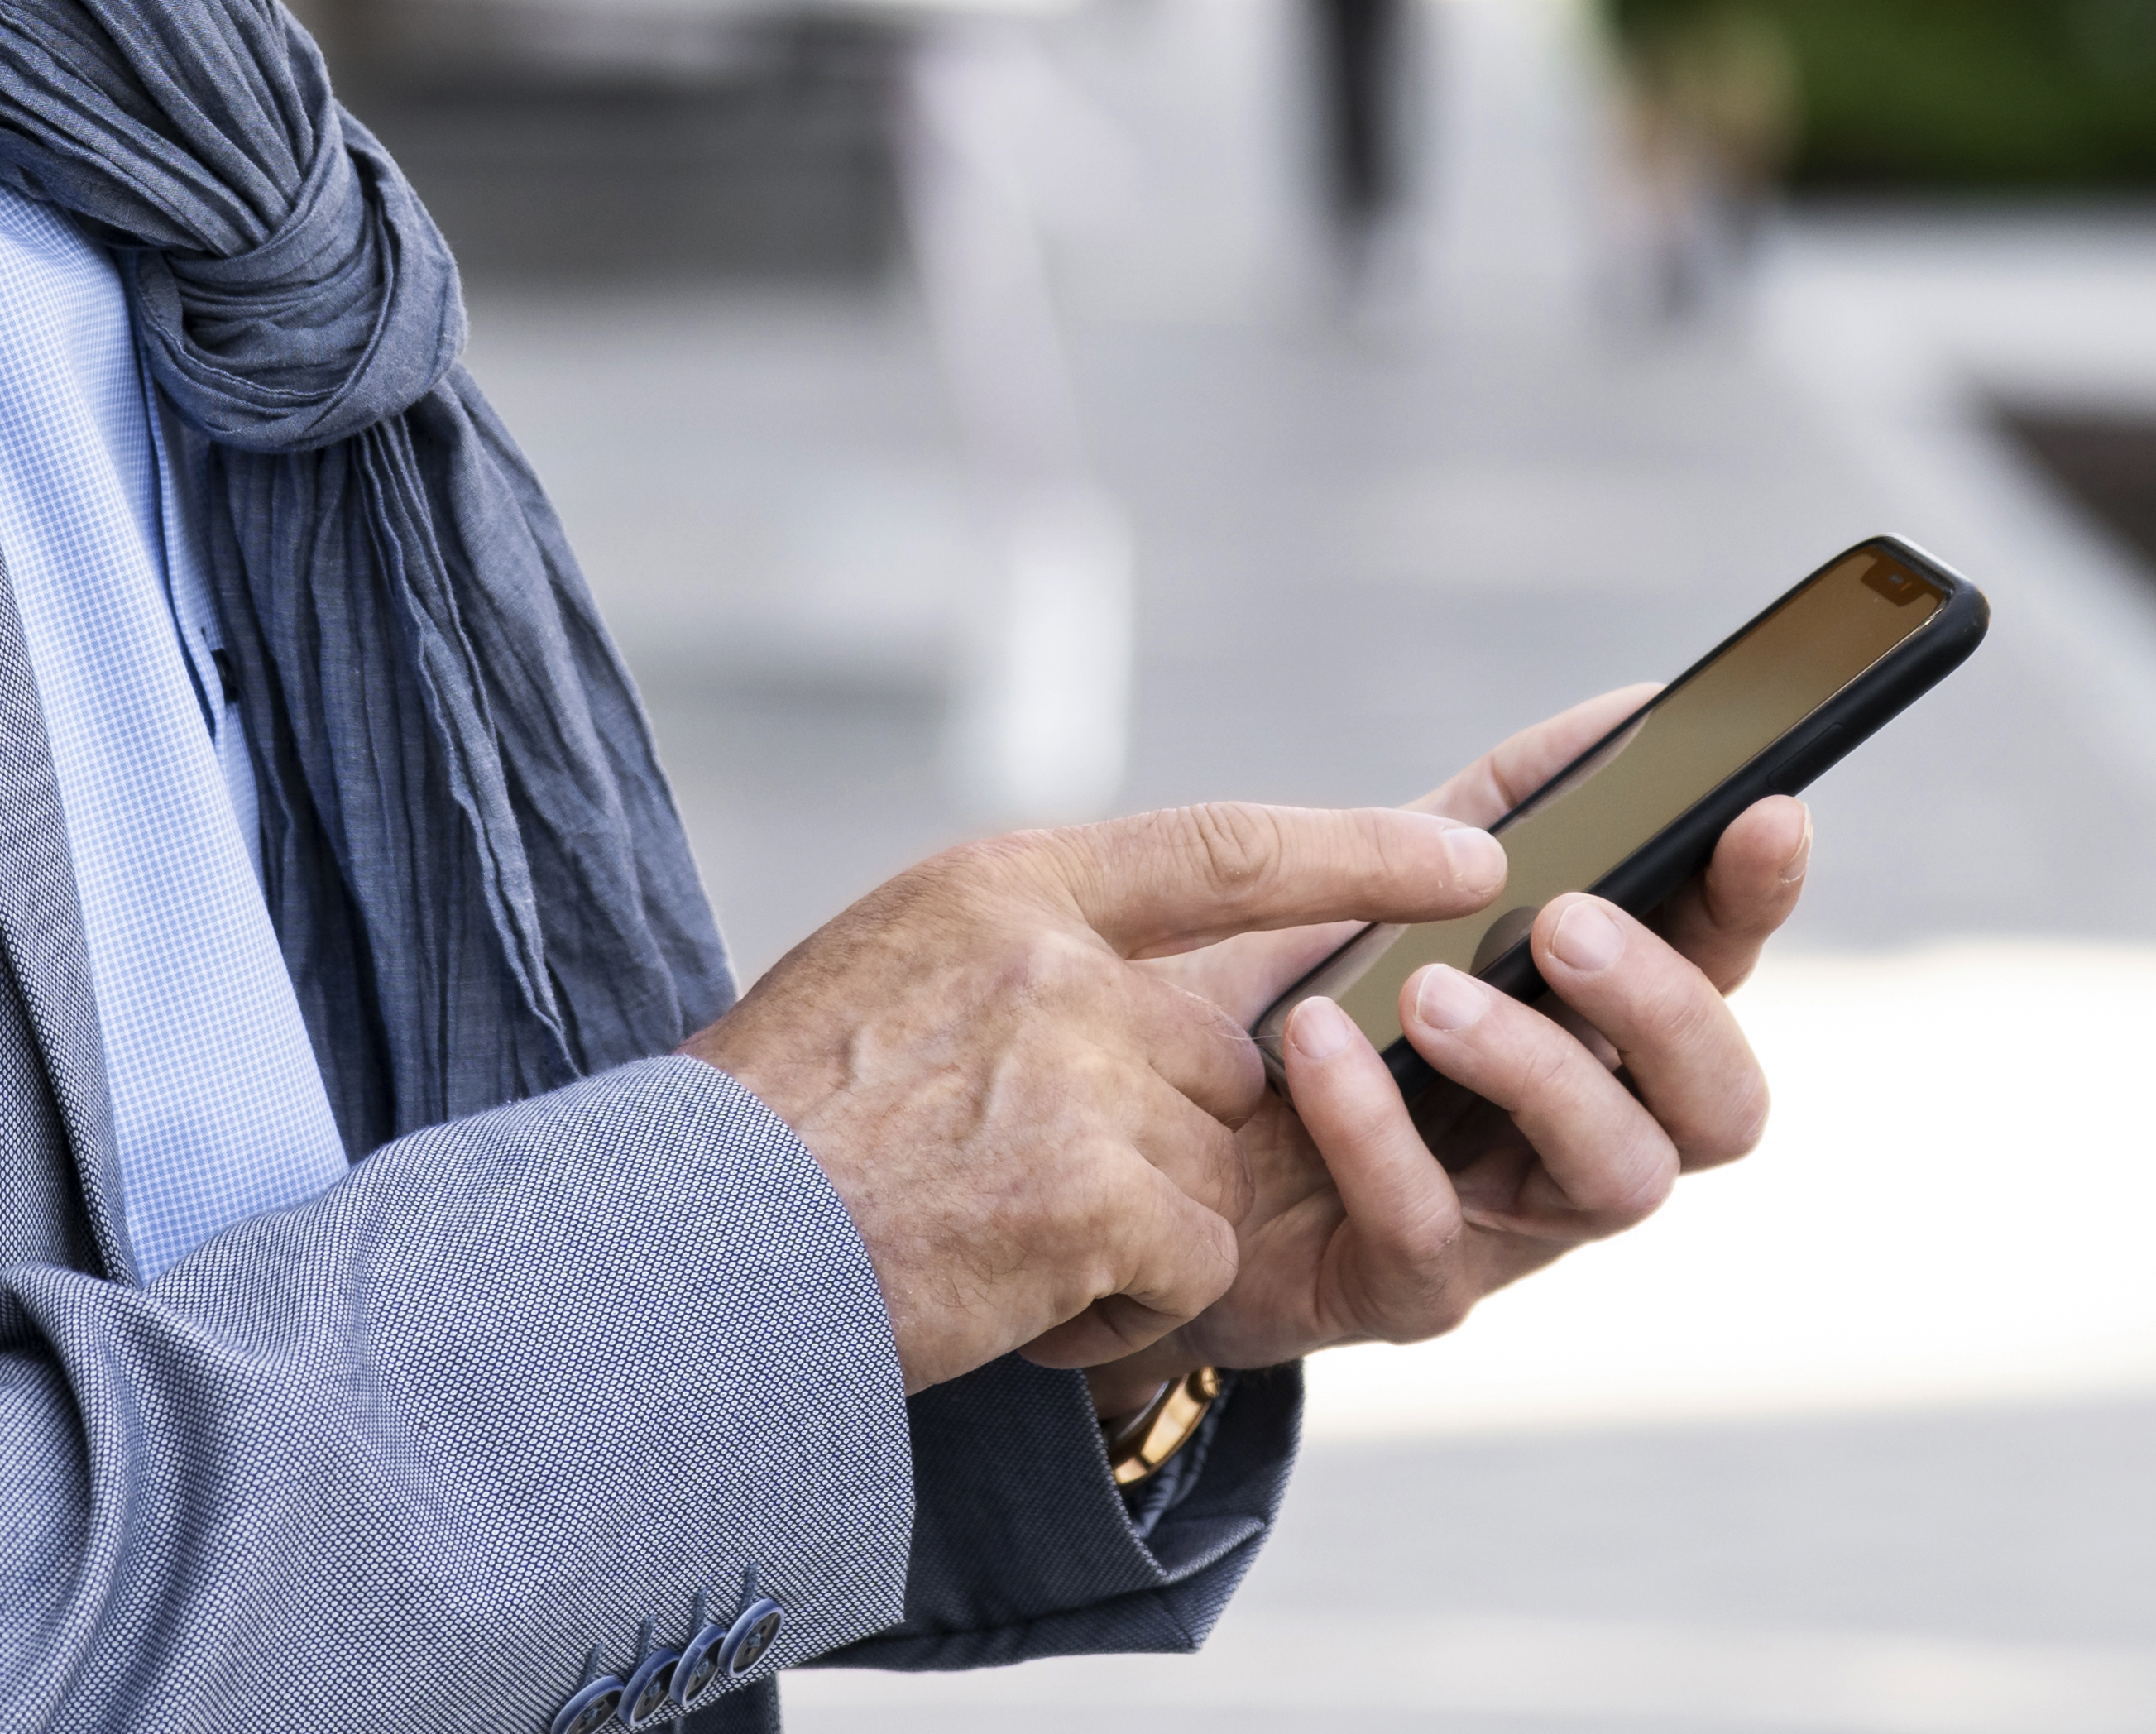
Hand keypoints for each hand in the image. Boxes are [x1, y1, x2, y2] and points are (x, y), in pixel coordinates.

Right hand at [682, 802, 1507, 1390]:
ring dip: (1138, 1232)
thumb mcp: (889, 970)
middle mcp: (1057, 960)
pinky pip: (1193, 1263)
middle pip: (1224, 1058)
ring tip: (999, 1240)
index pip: (1223, 849)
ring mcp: (1083, 1072)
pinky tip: (1019, 1297)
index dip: (1358, 855)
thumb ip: (1031, 960)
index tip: (1468, 861)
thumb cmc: (773, 1128)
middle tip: (1026, 1185)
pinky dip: (1125, 1306)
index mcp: (1004, 884)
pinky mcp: (1100, 1194)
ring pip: (1215, 1169)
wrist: (687, 1251)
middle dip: (1165, 1141)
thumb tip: (1155, 1001)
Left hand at [1093, 692, 1815, 1398]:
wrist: (1135, 1136)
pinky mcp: (1403, 1291)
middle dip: (1665, 1007)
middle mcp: (1584, 1134)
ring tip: (1432, 991)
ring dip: (1538, 1068)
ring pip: (1616, 1177)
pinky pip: (1429, 1231)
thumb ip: (1508, 802)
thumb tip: (1635, 707)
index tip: (1764, 812)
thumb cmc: (1288, 1004)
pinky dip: (1379, 1128)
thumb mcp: (1390, 883)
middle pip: (1718, 1104)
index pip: (1722, 967)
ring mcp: (1508, 1226)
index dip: (1756, 898)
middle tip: (1566, 924)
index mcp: (1599, 1028)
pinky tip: (1314, 1044)